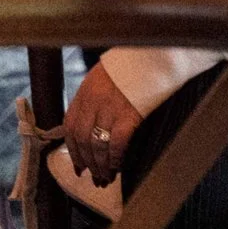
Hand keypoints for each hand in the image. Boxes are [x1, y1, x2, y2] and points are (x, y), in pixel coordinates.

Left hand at [62, 61, 144, 186]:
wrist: (157, 51)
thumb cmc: (135, 63)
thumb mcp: (106, 76)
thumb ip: (97, 97)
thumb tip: (94, 123)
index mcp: (86, 89)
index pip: (70, 126)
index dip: (73, 149)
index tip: (78, 164)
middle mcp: (93, 99)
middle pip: (82, 140)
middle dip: (87, 163)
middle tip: (93, 177)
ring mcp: (110, 107)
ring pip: (97, 145)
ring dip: (100, 166)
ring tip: (106, 177)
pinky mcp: (129, 114)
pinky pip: (117, 143)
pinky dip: (115, 159)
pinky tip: (118, 167)